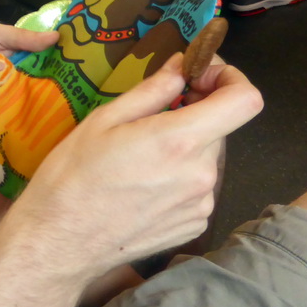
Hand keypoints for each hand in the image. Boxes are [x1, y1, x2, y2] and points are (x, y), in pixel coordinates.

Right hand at [7, 55, 262, 278]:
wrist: (61, 240)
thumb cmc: (73, 174)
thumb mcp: (104, 119)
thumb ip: (152, 90)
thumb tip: (180, 67)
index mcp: (180, 141)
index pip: (245, 100)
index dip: (231, 79)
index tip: (201, 76)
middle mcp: (201, 174)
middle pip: (219, 128)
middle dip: (193, 115)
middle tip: (151, 116)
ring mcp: (202, 204)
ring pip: (206, 159)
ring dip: (184, 148)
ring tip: (139, 156)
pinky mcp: (195, 226)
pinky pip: (198, 188)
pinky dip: (180, 177)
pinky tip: (143, 184)